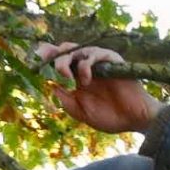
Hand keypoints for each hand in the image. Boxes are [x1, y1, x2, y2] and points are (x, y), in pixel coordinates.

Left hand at [38, 41, 159, 133]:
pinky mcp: (112, 61)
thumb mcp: (81, 112)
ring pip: (78, 49)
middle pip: (66, 51)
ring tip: (67, 76)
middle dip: (54, 56)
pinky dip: (86, 64)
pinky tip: (86, 79)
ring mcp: (99, 64)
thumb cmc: (110, 118)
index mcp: (77, 79)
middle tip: (49, 66)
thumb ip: (66, 100)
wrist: (134, 120)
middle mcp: (87, 68)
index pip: (60, 62)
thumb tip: (50, 86)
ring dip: (67, 60)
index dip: (48, 57)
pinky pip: (96, 53)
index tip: (36, 57)